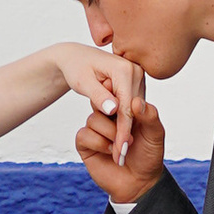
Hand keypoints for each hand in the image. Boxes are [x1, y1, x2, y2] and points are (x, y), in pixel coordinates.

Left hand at [48, 39, 143, 168]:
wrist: (76, 56)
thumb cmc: (76, 67)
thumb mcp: (83, 82)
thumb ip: (98, 96)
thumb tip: (113, 109)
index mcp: (123, 69)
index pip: (126, 108)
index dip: (123, 132)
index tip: (119, 151)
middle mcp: (135, 70)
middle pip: (133, 110)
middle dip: (125, 133)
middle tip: (118, 157)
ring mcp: (137, 76)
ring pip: (134, 109)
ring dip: (125, 128)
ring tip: (118, 151)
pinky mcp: (135, 81)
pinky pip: (132, 105)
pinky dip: (124, 120)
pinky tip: (118, 135)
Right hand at [74, 65, 164, 203]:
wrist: (140, 184)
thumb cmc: (149, 156)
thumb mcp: (155, 134)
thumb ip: (150, 116)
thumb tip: (136, 101)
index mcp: (124, 109)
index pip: (114, 91)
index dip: (118, 96)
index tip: (124, 102)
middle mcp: (107, 117)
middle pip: (100, 102)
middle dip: (114, 115)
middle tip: (126, 128)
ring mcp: (95, 130)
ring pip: (93, 119)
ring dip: (110, 133)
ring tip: (124, 146)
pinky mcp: (86, 144)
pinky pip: (84, 135)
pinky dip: (99, 144)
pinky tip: (111, 152)